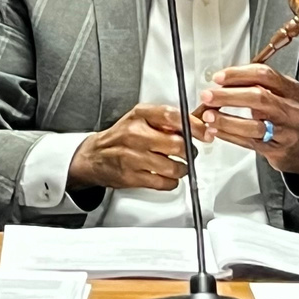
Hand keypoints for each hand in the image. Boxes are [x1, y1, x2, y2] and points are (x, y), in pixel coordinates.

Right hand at [68, 104, 188, 190]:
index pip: (173, 116)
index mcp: (140, 116)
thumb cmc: (120, 136)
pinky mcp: (132, 177)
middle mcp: (135, 134)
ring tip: (178, 165)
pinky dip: (171, 182)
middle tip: (189, 152)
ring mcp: (133, 157)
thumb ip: (165, 120)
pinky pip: (164, 183)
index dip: (194, 125)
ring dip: (182, 169)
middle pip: (177, 144)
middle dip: (189, 151)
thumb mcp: (140, 118)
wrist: (94, 156)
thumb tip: (196, 121)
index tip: (205, 133)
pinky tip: (167, 176)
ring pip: (174, 167)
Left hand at [198, 62, 298, 176]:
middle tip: (208, 96)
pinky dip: (230, 135)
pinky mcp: (276, 149)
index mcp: (291, 89)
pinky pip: (249, 142)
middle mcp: (290, 109)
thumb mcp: (280, 95)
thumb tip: (223, 81)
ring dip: (226, 120)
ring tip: (209, 116)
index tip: (219, 77)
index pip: (264, 75)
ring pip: (253, 125)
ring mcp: (285, 130)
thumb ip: (256, 85)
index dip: (238, 74)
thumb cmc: (286, 116)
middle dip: (228, 96)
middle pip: (258, 97)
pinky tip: (217, 130)